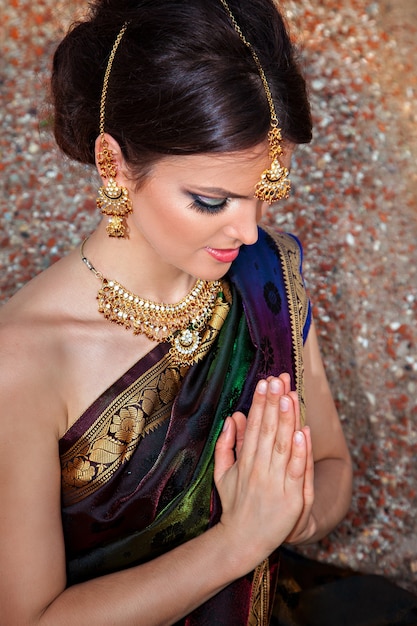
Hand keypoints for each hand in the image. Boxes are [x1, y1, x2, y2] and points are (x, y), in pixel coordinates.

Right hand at [213, 375, 308, 569]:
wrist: (242, 541)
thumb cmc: (234, 505)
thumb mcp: (222, 474)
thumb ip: (225, 445)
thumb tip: (232, 418)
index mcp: (244, 461)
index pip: (254, 426)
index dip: (260, 403)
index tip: (264, 382)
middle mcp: (259, 469)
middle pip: (269, 430)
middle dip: (274, 403)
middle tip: (279, 379)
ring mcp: (276, 482)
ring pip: (284, 446)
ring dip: (288, 420)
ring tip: (289, 396)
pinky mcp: (292, 497)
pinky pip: (298, 471)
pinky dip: (302, 452)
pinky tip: (304, 431)